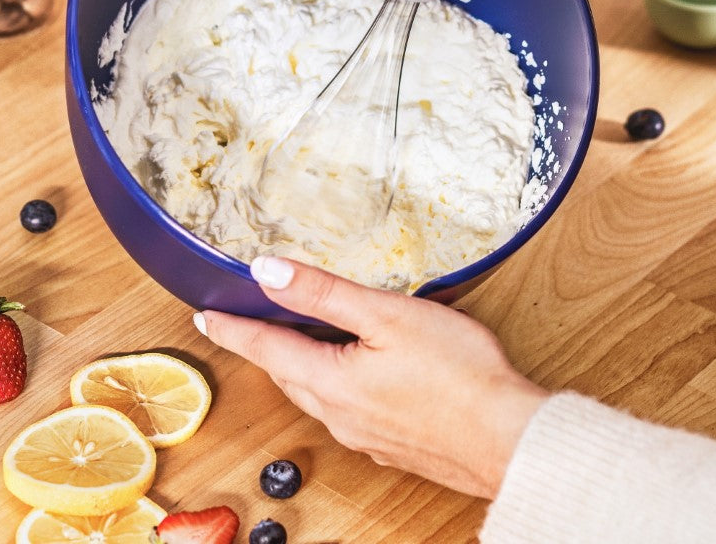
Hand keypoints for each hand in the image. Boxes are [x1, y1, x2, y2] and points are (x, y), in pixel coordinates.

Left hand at [198, 256, 547, 498]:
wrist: (511, 441)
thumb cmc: (458, 376)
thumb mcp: (386, 315)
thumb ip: (324, 293)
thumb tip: (266, 272)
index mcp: (331, 383)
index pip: (266, 348)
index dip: (233, 328)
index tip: (205, 316)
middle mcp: (341, 416)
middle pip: (288, 373)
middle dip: (265, 346)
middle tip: (245, 323)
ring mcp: (367, 436)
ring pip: (317, 394)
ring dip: (299, 365)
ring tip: (294, 340)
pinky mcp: (394, 444)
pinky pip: (347, 410)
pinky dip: (335, 384)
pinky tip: (353, 373)